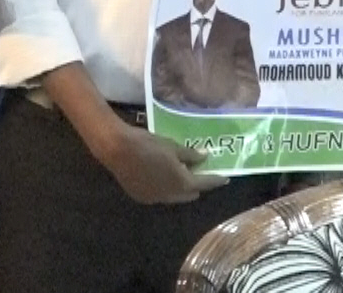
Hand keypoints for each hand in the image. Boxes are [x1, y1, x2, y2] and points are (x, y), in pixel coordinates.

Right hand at [96, 121, 227, 203]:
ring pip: (174, 196)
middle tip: (200, 172)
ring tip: (180, 174)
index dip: (216, 180)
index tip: (225, 178)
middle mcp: (170, 196)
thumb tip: (204, 156)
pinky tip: (160, 176)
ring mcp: (155, 199)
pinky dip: (164, 187)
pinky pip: (159, 195)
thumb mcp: (172, 146)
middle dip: (197, 185)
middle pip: (190, 194)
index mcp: (182, 183)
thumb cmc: (147, 144)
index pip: (205, 184)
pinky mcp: (141, 197)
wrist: (117, 149)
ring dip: (180, 187)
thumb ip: (190, 154)